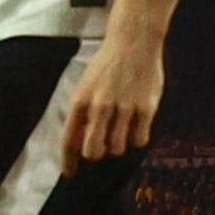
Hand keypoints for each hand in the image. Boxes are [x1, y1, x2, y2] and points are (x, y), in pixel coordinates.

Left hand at [59, 33, 161, 174]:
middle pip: (93, 152)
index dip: (68, 161)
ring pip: (117, 148)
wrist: (134, 41)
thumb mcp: (85, 85)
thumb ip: (82, 113)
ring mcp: (124, 108)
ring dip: (118, 144)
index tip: (70, 173)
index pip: (69, 140)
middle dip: (96, 153)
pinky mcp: (145, 108)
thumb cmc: (108, 64)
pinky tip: (137, 125)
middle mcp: (100, 106)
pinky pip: (140, 140)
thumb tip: (77, 142)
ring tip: (121, 128)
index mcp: (81, 100)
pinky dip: (137, 138)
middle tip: (102, 145)